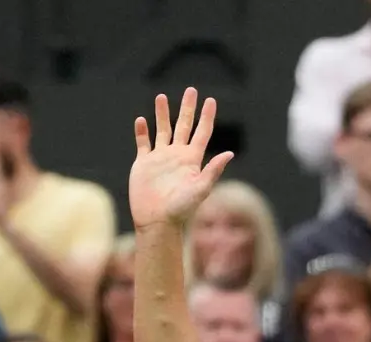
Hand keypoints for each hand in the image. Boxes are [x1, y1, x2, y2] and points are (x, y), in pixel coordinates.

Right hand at [129, 89, 234, 229]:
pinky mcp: (144, 164)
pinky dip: (142, 132)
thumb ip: (213, 170)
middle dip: (187, 108)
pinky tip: (141, 120)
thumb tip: (229, 154)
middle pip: (183, 125)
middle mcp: (177, 155)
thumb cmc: (182, 208)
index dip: (207, 116)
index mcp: (192, 159)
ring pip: (162, 130)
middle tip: (191, 90)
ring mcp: (160, 158)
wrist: (158, 220)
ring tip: (162, 97)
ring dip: (162, 114)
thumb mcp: (200, 188)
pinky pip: (143, 143)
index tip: (211, 100)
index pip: (202, 132)